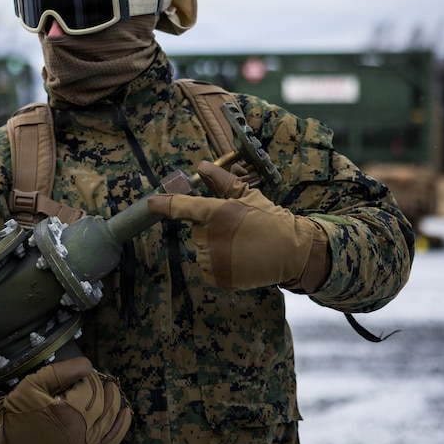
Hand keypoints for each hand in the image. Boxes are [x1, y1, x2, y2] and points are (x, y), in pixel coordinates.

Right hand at [0, 356, 131, 443]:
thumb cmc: (21, 406)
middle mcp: (79, 432)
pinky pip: (109, 442)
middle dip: (106, 389)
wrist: (8, 435)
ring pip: (111, 422)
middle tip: (103, 379)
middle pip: (104, 405)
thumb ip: (64, 370)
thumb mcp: (37, 380)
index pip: (91, 389)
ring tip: (115, 391)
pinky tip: (125, 414)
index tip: (85, 372)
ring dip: (117, 405)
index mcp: (68, 413)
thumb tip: (90, 366)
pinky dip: (120, 428)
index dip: (91, 378)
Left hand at [148, 161, 329, 292]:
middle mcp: (210, 236)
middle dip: (211, 229)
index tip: (151, 203)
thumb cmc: (269, 219)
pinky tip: (239, 259)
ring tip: (241, 245)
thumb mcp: (247, 195)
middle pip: (197, 231)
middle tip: (236, 229)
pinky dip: (219, 265)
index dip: (164, 204)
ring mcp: (213, 259)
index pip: (182, 207)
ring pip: (203, 250)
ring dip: (216, 248)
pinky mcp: (218, 277)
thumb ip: (222, 182)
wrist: (292, 251)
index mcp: (215, 213)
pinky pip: (208, 269)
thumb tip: (202, 165)